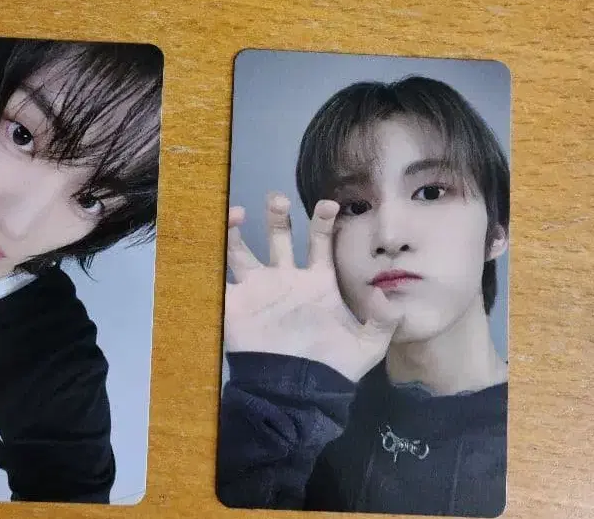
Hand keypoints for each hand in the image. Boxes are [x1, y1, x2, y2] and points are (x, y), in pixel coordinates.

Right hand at [225, 193, 401, 382]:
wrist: (296, 395)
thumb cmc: (332, 367)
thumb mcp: (367, 346)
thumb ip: (383, 320)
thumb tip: (388, 295)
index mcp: (316, 282)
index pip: (320, 242)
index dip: (323, 221)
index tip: (328, 204)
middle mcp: (285, 279)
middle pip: (279, 237)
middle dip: (278, 216)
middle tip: (277, 198)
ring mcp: (258, 290)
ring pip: (243, 251)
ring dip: (236, 230)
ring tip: (235, 211)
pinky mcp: (235, 305)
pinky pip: (218, 278)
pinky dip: (208, 260)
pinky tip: (205, 242)